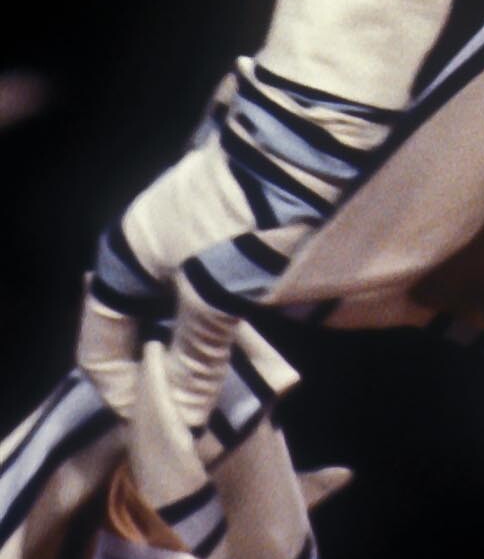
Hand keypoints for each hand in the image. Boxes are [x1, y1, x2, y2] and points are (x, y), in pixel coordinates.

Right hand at [77, 64, 386, 426]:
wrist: (309, 134)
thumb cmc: (247, 212)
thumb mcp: (215, 288)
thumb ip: (195, 355)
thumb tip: (181, 422)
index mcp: (126, 257)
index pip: (100, 346)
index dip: (124, 392)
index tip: (163, 424)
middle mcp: (149, 248)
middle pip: (141, 333)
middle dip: (166, 378)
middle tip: (200, 417)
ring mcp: (190, 240)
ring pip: (180, 319)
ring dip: (199, 357)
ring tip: (227, 393)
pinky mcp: (230, 236)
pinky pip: (212, 300)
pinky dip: (223, 331)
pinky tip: (248, 351)